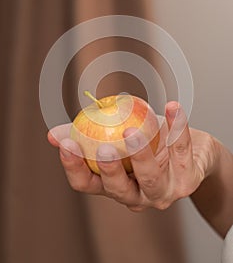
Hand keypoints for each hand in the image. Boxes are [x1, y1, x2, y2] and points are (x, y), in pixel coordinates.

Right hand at [48, 102, 217, 210]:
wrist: (192, 150)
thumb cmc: (149, 142)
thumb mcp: (117, 137)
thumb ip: (89, 135)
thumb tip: (53, 134)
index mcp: (115, 185)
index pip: (87, 184)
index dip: (74, 167)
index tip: (66, 143)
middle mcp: (137, 196)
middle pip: (119, 190)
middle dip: (110, 171)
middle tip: (103, 149)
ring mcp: (164, 192)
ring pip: (151, 180)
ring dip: (141, 155)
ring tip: (132, 131)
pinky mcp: (188, 182)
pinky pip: (181, 151)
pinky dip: (177, 127)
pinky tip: (171, 107)